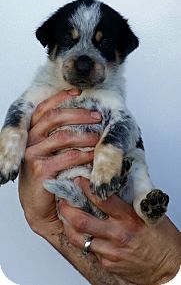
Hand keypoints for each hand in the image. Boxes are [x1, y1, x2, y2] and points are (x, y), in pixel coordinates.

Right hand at [19, 89, 100, 236]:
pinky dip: (85, 154)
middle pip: (53, 118)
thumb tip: (83, 118)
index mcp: (31, 134)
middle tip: (97, 116)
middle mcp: (29, 141)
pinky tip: (95, 155)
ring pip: (63, 136)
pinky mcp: (40, 170)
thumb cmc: (48, 178)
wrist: (40, 209)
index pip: (44, 109)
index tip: (79, 93)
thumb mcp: (51, 153)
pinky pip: (67, 157)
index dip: (61, 98)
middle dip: (78, 114)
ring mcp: (33, 155)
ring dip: (85, 135)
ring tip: (99, 137)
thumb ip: (58, 136)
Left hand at [60, 177, 180, 284]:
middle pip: (82, 220)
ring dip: (68, 226)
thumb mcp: (146, 214)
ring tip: (66, 216)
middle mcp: (117, 235)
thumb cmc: (161, 238)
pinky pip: (89, 250)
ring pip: (79, 238)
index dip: (85, 187)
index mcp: (128, 218)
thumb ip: (127, 202)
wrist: (168, 266)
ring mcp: (110, 251)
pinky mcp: (108, 264)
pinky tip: (82, 233)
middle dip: (67, 208)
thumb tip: (110, 188)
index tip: (78, 180)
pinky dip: (83, 240)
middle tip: (63, 200)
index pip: (101, 199)